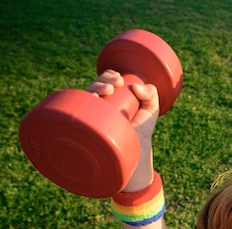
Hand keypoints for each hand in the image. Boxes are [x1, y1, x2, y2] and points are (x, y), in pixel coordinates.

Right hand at [86, 69, 159, 190]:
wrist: (137, 148)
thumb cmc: (143, 128)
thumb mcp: (151, 108)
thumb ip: (151, 93)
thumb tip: (135, 86)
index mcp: (112, 96)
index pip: (106, 80)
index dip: (110, 76)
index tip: (121, 80)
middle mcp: (100, 103)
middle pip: (96, 85)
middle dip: (104, 79)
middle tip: (118, 83)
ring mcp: (93, 113)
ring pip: (87, 95)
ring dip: (95, 87)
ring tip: (109, 90)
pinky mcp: (88, 124)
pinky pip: (80, 111)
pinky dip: (83, 102)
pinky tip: (91, 98)